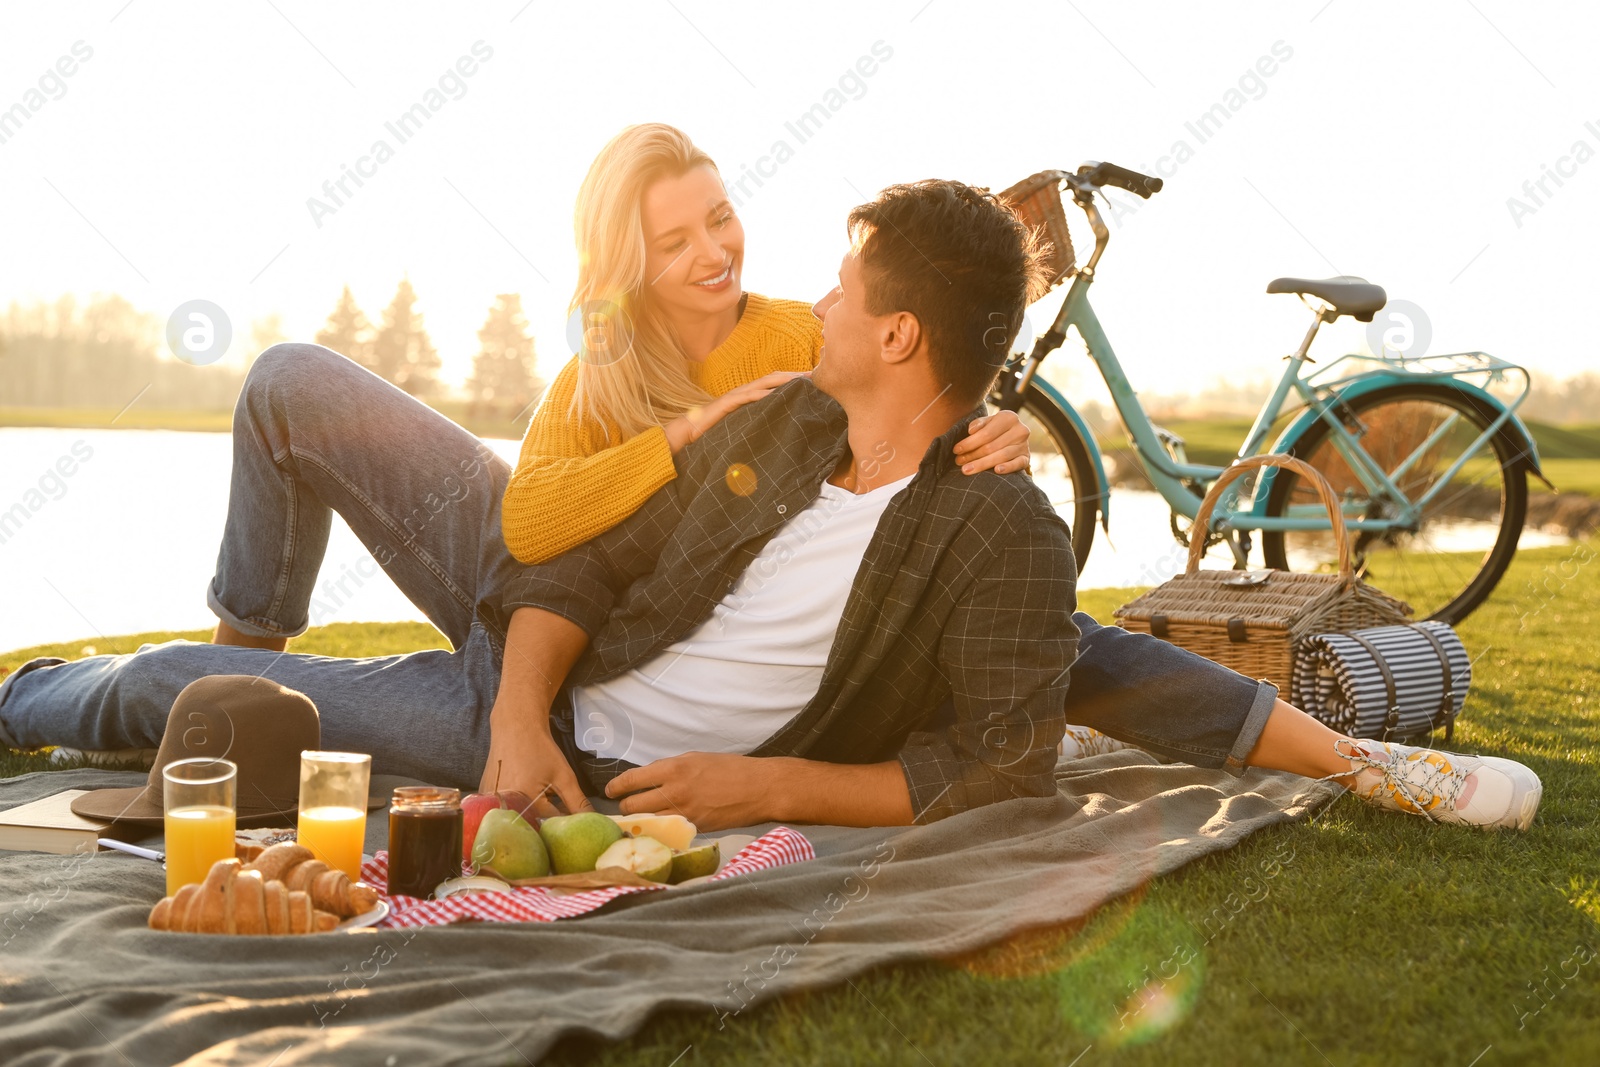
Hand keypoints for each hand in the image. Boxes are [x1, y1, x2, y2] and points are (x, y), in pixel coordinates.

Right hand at [481, 701, 593, 818]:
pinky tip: (521, 785)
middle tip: (553, 796)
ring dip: (531, 808)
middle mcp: (504, 806)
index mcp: (526, 803)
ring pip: (519, 814)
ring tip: (535, 786)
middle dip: (547, 815)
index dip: (565, 819)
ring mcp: (491, 801)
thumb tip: (591, 820)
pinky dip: (516, 802)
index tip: (571, 812)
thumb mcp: (564, 776)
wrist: (515, 727)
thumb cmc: (540, 749)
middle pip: (533, 821)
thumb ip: (577, 802)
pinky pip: (505, 806)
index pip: (552, 823)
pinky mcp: (484, 795)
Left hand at [604, 752, 778, 830]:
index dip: (616, 786)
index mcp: (674, 768)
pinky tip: (660, 826)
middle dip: (625, 806)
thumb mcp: (696, 759)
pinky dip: (660, 829)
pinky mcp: (693, 828)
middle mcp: (674, 791)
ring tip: (639, 819)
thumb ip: (670, 769)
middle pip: (632, 805)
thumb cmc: (730, 769)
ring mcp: (683, 813)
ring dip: (639, 821)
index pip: (632, 779)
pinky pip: (666, 831)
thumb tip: (650, 778)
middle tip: (626, 806)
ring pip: (646, 822)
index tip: (611, 790)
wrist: (759, 788)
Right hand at [664, 370, 809, 452]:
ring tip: (799, 381)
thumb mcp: (742, 425)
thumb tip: (776, 427)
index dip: (791, 380)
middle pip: (772, 379)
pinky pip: (746, 397)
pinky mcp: (727, 403)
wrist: (689, 431)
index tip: (811, 381)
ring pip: (762, 383)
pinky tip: (774, 395)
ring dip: (781, 381)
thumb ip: (756, 422)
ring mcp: (735, 396)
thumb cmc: (715, 430)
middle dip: (792, 376)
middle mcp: (743, 392)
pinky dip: (761, 395)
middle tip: (812, 376)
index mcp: (748, 396)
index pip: (773, 384)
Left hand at [953, 409, 1030, 474]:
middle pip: (991, 446)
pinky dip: (1007, 467)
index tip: (956, 450)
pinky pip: (1017, 464)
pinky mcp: (1026, 458)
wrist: (1013, 439)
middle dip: (972, 455)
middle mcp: (1019, 430)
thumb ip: (979, 424)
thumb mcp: (987, 423)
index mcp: (1009, 417)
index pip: (986, 433)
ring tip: (966, 469)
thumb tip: (971, 431)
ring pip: (1001, 456)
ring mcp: (1024, 445)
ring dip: (982, 464)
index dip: (969, 443)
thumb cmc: (995, 430)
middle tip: (959, 461)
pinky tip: (996, 471)